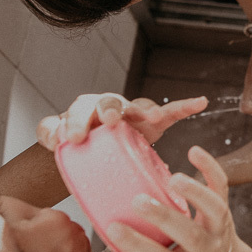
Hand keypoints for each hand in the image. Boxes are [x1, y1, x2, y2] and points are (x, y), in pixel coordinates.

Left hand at [37, 94, 207, 149]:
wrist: (97, 149)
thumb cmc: (79, 143)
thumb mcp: (59, 139)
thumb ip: (50, 133)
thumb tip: (53, 135)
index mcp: (85, 110)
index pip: (79, 110)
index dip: (75, 122)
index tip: (72, 140)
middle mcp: (109, 105)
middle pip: (107, 102)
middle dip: (108, 110)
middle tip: (108, 121)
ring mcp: (132, 112)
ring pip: (138, 106)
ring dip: (143, 110)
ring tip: (150, 117)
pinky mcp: (153, 121)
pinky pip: (172, 111)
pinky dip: (185, 106)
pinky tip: (200, 102)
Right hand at [109, 146, 239, 251]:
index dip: (137, 245)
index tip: (113, 228)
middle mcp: (205, 251)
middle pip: (189, 234)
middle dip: (162, 216)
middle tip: (137, 201)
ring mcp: (218, 228)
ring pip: (214, 210)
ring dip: (195, 192)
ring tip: (172, 178)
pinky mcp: (225, 208)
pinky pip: (222, 187)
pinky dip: (211, 168)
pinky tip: (194, 151)